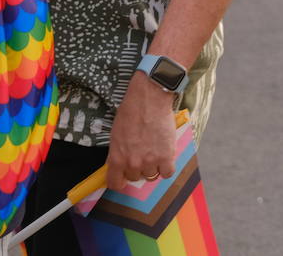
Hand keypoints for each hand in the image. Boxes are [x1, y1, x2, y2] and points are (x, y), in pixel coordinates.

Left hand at [105, 76, 176, 190]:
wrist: (149, 100)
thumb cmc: (131, 112)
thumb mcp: (116, 135)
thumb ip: (117, 153)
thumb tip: (120, 163)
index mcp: (117, 158)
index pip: (115, 183)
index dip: (119, 182)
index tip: (123, 179)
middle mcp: (133, 163)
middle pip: (135, 178)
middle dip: (138, 169)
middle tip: (142, 155)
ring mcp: (150, 161)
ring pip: (151, 175)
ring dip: (153, 166)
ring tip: (155, 152)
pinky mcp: (166, 156)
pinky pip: (167, 173)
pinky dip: (166, 168)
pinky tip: (165, 158)